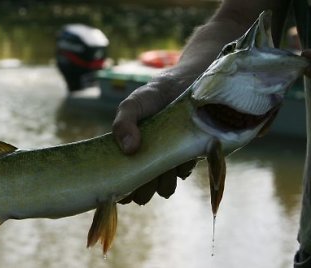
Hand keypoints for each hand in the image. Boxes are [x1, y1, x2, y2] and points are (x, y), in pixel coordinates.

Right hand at [112, 74, 197, 204]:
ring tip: (167, 161)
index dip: (122, 192)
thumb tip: (129, 149)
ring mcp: (168, 161)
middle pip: (144, 193)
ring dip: (165, 181)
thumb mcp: (132, 105)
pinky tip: (181, 151)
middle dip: (145, 190)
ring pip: (165, 188)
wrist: (185, 83)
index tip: (125, 190)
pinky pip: (184, 173)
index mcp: (129, 153)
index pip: (122, 183)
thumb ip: (123, 123)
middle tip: (149, 174)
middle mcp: (147, 161)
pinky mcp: (188, 158)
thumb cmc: (153, 95)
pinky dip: (182, 166)